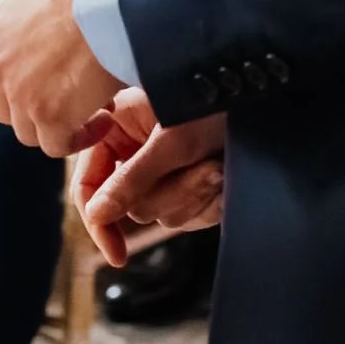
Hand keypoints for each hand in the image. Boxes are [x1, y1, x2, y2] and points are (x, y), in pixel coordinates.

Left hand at [0, 0, 122, 154]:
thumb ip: (33, 15)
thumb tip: (55, 22)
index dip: (29, 82)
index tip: (60, 79)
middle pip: (7, 106)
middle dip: (40, 107)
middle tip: (79, 97)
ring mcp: (17, 91)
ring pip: (29, 130)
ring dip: (61, 126)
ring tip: (97, 109)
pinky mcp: (47, 114)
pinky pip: (57, 145)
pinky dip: (81, 138)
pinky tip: (106, 118)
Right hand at [75, 94, 225, 265]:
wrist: (257, 88)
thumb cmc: (212, 102)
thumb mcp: (170, 142)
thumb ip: (130, 180)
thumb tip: (96, 214)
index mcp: (112, 127)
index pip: (87, 185)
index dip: (99, 221)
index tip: (118, 255)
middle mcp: (131, 148)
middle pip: (133, 206)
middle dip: (173, 194)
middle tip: (208, 170)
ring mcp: (160, 166)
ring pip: (165, 213)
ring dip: (197, 194)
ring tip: (219, 164)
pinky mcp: (187, 179)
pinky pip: (191, 214)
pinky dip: (211, 202)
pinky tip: (225, 177)